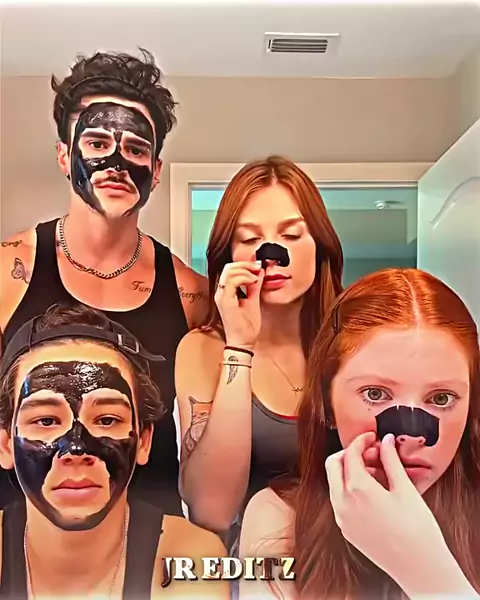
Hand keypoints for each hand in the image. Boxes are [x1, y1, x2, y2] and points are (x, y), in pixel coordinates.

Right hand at [214, 261, 264, 348]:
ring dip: (245, 269)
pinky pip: (231, 281)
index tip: (258, 266)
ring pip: (229, 271)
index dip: (245, 264)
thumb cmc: (246, 326)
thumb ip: (255, 286)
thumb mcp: (253, 300)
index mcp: (225, 292)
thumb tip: (259, 272)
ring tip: (256, 276)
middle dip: (245, 264)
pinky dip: (244, 277)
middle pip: (228, 267)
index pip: (231, 270)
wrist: (243, 342)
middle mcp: (220, 293)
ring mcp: (221, 296)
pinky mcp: (224, 301)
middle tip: (258, 267)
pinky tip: (254, 281)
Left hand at [325, 432, 448, 590]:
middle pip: (333, 465)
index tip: (372, 438)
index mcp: (357, 489)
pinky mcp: (346, 529)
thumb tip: (386, 442)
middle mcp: (343, 503)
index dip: (361, 441)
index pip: (350, 453)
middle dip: (349, 454)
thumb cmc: (416, 532)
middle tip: (371, 452)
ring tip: (377, 472)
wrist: (419, 568)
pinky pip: (340, 500)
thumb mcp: (405, 489)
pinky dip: (350, 489)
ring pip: (334, 483)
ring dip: (349, 471)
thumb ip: (391, 461)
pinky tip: (373, 491)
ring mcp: (342, 518)